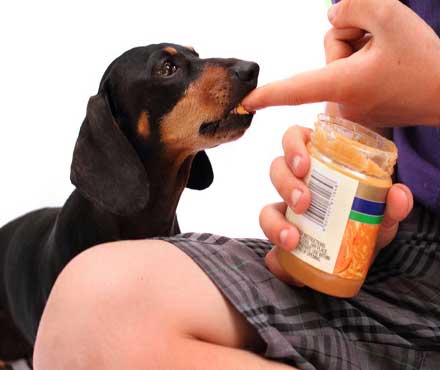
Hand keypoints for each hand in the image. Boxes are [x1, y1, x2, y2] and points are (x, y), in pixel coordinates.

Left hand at [243, 0, 439, 126]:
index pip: (296, 88)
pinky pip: (349, 74)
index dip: (268, 93)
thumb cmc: (425, 62)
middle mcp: (342, 103)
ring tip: (390, 57)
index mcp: (343, 85)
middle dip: (354, 36)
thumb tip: (334, 14)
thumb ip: (354, 4)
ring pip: (340, 60)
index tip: (246, 103)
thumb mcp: (391, 15)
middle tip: (384, 45)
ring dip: (362, 48)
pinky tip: (387, 66)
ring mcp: (351, 110)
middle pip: (331, 50)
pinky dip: (364, 63)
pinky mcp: (359, 110)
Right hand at [259, 126, 413, 284]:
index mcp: (315, 166)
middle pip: (276, 171)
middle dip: (285, 184)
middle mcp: (295, 187)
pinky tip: (293, 270)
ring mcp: (286, 217)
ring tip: (293, 239)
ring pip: (265, 211)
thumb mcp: (380, 214)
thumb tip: (398, 194)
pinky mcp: (282, 248)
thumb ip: (391, 205)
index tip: (304, 166)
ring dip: (275, 224)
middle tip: (304, 203)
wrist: (358, 258)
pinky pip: (270, 253)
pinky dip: (277, 261)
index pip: (293, 141)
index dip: (292, 147)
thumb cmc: (365, 223)